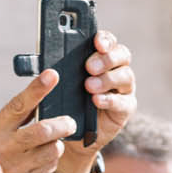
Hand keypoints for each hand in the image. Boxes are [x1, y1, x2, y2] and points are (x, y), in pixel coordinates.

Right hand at [0, 71, 76, 172]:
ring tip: (50, 143)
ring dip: (56, 143)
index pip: (19, 106)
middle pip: (44, 131)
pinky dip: (50, 159)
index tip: (52, 75)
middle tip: (69, 122)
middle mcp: (5, 149)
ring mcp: (17, 169)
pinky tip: (41, 158)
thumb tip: (39, 96)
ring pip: (53, 149)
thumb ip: (13, 118)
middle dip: (63, 124)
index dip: (37, 89)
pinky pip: (50, 166)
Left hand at [52, 30, 136, 172]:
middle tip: (89, 67)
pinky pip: (123, 101)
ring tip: (89, 86)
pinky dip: (109, 100)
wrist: (72, 133)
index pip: (107, 42)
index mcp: (101, 57)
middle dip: (106, 58)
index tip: (96, 42)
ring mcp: (124, 88)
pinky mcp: (126, 108)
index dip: (104, 39)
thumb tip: (45, 59)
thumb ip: (59, 69)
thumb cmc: (67, 102)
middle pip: (122, 55)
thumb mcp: (60, 84)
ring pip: (125, 76)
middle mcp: (116, 69)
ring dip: (107, 79)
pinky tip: (96, 101)